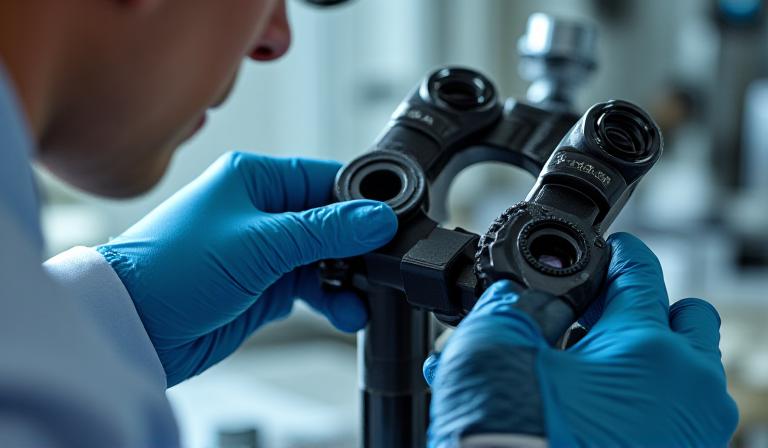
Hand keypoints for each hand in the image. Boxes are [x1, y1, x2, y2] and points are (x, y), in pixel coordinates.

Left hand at [98, 152, 396, 385]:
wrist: (133, 327)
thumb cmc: (172, 270)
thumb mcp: (259, 244)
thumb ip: (324, 230)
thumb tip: (377, 217)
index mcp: (255, 180)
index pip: (325, 179)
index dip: (360, 201)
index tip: (391, 222)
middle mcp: (262, 211)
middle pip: (331, 221)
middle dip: (357, 246)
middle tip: (380, 266)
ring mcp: (265, 251)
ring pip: (325, 258)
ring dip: (347, 278)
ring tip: (362, 298)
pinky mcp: (264, 287)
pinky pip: (312, 287)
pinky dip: (332, 299)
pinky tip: (345, 312)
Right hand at [423, 233, 737, 446]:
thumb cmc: (514, 447)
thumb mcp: (491, 353)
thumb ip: (507, 305)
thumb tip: (515, 296)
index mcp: (648, 350)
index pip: (642, 271)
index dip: (617, 252)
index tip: (609, 249)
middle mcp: (688, 390)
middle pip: (686, 316)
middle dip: (644, 307)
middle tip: (594, 317)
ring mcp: (691, 433)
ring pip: (686, 369)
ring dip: (643, 355)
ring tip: (587, 366)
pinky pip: (672, 412)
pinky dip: (639, 397)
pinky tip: (590, 404)